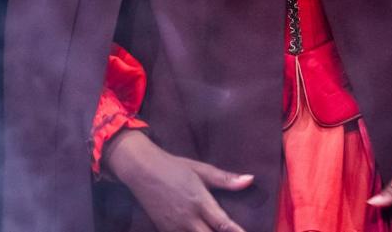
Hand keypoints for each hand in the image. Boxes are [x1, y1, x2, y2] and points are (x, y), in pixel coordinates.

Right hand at [104, 129, 252, 231]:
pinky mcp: (165, 231)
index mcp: (200, 202)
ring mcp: (175, 228)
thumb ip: (225, 179)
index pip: (223, 225)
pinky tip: (199, 231)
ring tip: (211, 230)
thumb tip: (250, 179)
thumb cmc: (173, 166)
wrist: (141, 170)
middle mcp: (188, 219)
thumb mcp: (200, 169)